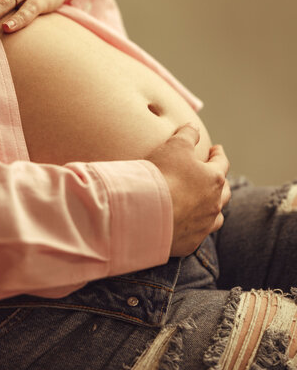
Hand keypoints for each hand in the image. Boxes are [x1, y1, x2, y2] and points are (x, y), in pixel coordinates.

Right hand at [146, 123, 230, 256]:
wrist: (145, 213)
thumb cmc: (162, 176)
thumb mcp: (175, 146)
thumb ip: (187, 135)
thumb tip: (193, 127)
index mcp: (213, 179)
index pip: (222, 163)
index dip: (218, 154)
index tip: (216, 149)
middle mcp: (213, 204)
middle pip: (224, 192)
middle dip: (220, 182)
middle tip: (214, 176)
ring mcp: (203, 226)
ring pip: (216, 216)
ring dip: (213, 208)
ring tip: (206, 203)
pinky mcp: (189, 243)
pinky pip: (198, 234)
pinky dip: (196, 227)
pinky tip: (188, 224)